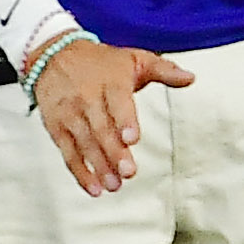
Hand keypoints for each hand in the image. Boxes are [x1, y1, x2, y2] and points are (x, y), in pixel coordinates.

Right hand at [33, 37, 192, 195]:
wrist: (53, 55)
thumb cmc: (101, 62)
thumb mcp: (133, 59)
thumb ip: (164, 70)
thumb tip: (191, 78)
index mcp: (111, 81)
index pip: (118, 101)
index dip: (124, 120)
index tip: (132, 139)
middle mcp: (87, 97)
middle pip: (101, 127)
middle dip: (114, 152)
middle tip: (128, 172)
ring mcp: (70, 113)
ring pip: (85, 143)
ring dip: (99, 166)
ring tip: (114, 186)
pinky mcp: (56, 127)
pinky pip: (67, 152)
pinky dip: (80, 172)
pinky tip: (94, 188)